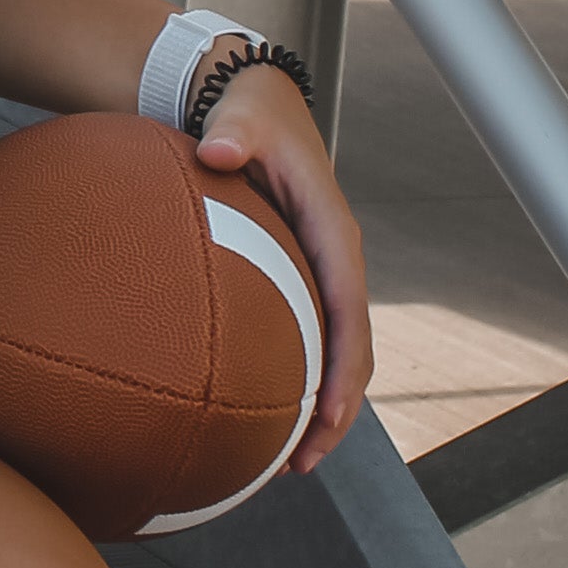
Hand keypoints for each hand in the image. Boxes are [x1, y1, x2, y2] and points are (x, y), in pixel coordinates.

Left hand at [194, 65, 371, 469]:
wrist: (249, 103)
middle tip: (301, 465)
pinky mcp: (297, 277)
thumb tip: (218, 152)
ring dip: (318, 406)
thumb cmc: (247, 114)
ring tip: (285, 462)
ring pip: (331, 350)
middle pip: (349, 348)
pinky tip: (256, 413)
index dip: (344, 369)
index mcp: (331, 231)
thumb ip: (234, 133)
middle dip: (335, 411)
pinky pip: (303, 335)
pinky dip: (292, 377)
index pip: (348, 310)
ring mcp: (318, 271)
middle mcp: (334, 258)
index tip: (328, 418)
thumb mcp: (241, 117)